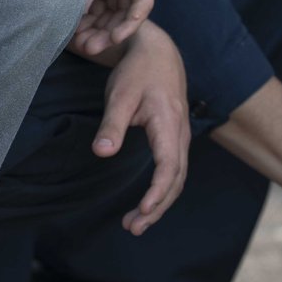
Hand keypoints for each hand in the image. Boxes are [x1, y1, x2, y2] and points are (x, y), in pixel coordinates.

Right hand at [71, 0, 154, 54]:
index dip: (88, 16)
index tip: (72, 33)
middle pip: (115, 5)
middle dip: (99, 29)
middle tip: (83, 48)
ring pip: (127, 8)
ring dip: (112, 31)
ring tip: (94, 48)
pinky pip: (141, 3)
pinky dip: (129, 21)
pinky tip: (115, 36)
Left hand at [93, 21, 190, 235]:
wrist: (159, 54)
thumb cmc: (138, 73)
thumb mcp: (119, 95)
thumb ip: (111, 125)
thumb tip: (100, 153)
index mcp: (169, 126)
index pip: (169, 167)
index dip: (157, 192)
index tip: (143, 210)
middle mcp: (180, 136)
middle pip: (176, 181)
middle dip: (157, 208)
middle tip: (133, 228)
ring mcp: (181, 138)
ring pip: (177, 179)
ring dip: (160, 203)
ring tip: (136, 223)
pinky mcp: (175, 140)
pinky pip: (174, 171)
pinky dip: (162, 191)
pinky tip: (147, 203)